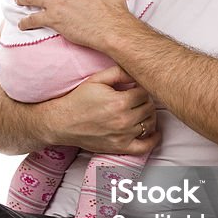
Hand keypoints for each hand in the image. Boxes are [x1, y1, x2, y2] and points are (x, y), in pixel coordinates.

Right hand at [45, 64, 160, 154]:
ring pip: (150, 123)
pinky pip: (145, 146)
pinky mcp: (120, 147)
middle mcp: (124, 120)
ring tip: (141, 111)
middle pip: (150, 107)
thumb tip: (136, 70)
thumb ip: (118, 72)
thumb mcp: (96, 80)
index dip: (142, 88)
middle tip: (138, 99)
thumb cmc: (78, 100)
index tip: (136, 88)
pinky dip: (153, 139)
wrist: (63, 123)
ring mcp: (123, 135)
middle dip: (146, 101)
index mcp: (120, 101)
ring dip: (149, 116)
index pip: (145, 92)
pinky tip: (154, 133)